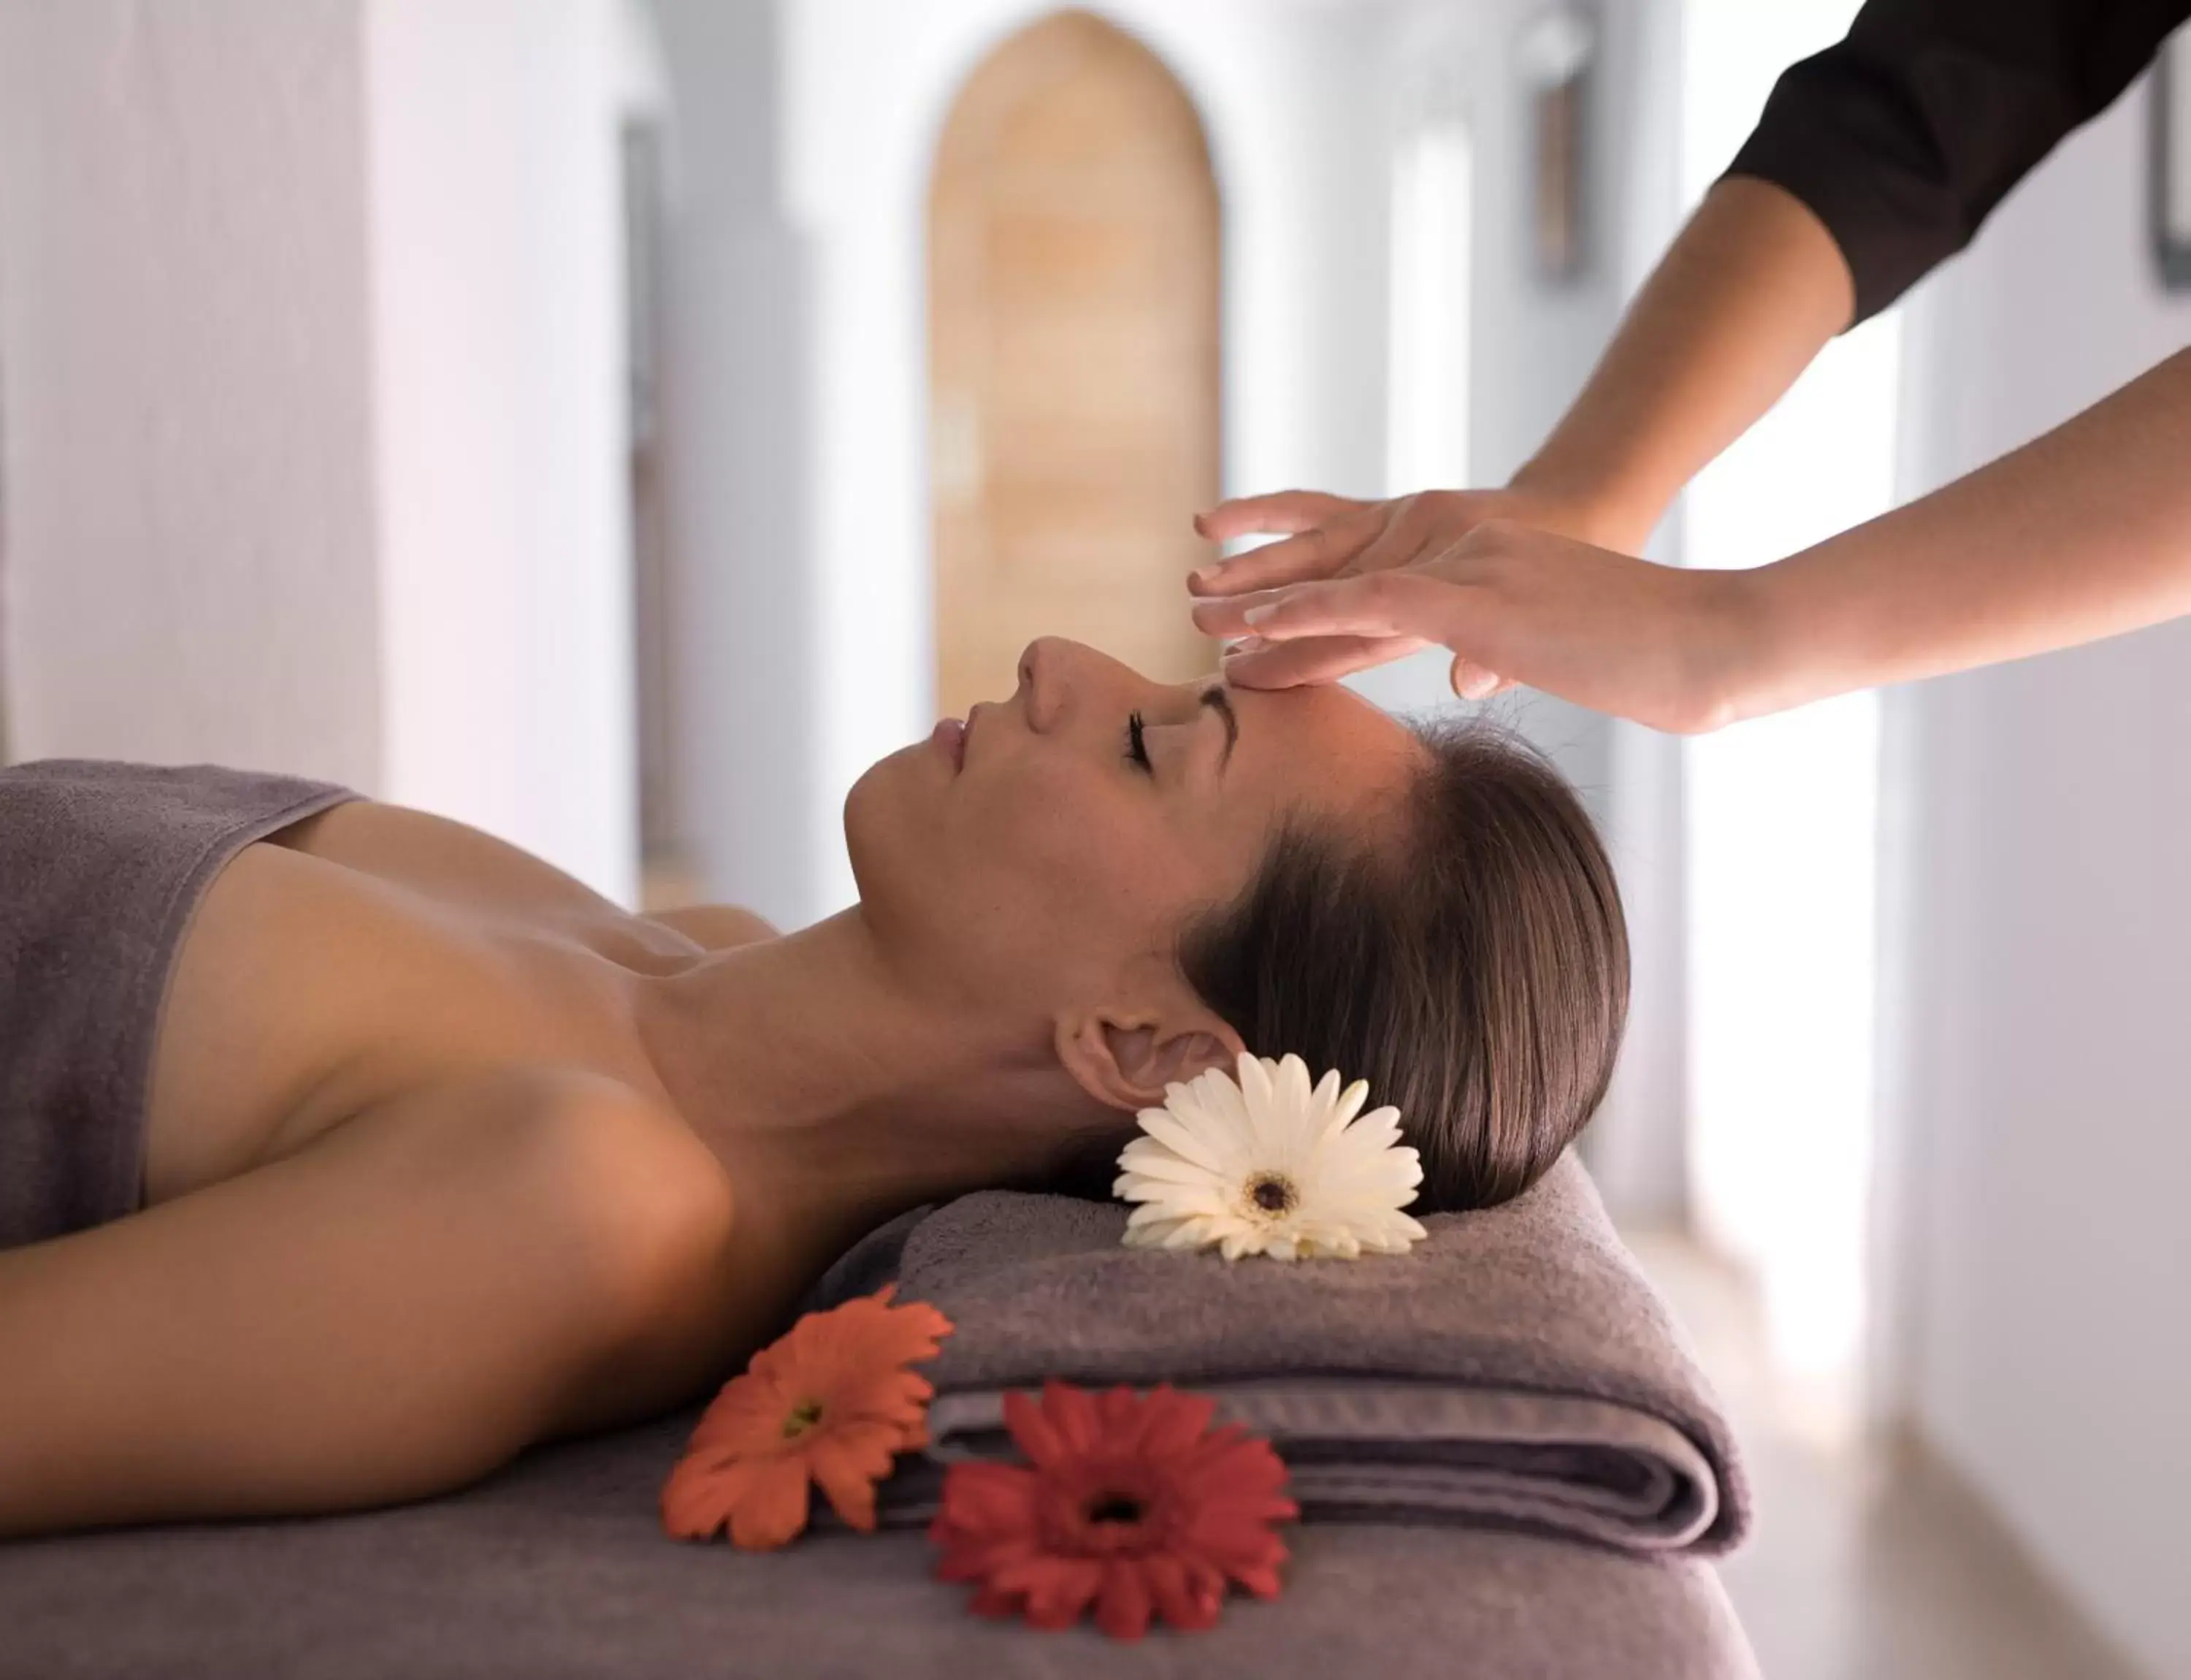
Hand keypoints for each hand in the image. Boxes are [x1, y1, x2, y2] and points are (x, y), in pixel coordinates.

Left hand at [1190, 517, 1758, 734]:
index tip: (1258, 635)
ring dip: (1271, 605)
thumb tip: (1465, 676)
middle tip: (1202, 613)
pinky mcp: (1478, 603)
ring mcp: (1474, 575)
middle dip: (1274, 599)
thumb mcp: (1565, 656)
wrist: (1708, 642)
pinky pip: (1375, 604)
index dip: (1316, 615)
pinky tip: (1262, 629)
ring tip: (1202, 623)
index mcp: (1488, 576)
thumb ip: (1506, 656)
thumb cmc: (1656, 660)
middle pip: (1351, 580)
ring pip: (1348, 585)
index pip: (1384, 594)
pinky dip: (1313, 615)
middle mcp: (1471, 560)